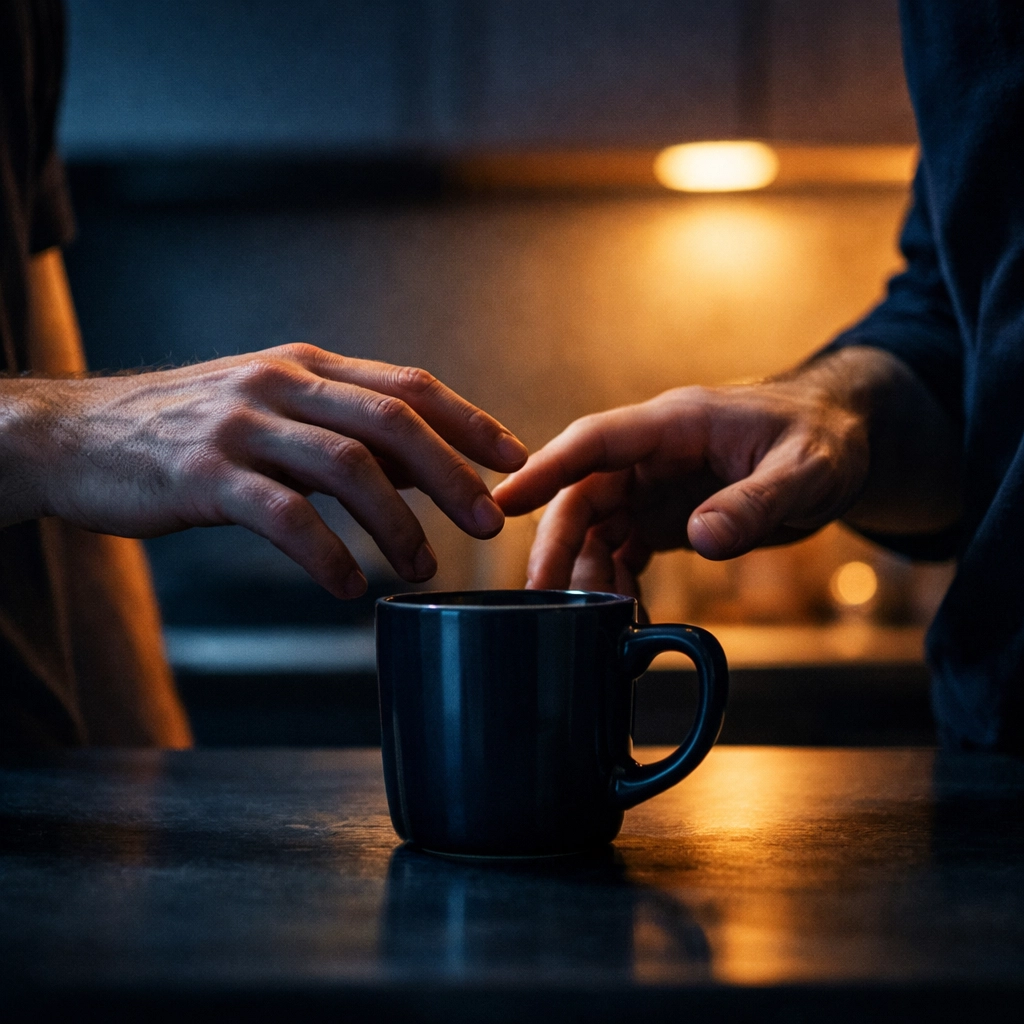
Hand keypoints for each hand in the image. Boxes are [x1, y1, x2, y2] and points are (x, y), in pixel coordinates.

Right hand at [1, 344, 526, 597]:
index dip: (469, 422)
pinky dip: (326, 556)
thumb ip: (339, 431)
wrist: (79, 436)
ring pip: (347, 468)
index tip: (516, 460)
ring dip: (397, 525)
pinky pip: (284, 517)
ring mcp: (242, 425)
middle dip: (452, 476)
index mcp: (307, 368)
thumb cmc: (187, 430)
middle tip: (490, 525)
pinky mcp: (205, 474)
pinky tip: (347, 588)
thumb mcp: (271, 411)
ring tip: (423, 569)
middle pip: (393, 423)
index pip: (409, 386)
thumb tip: (420, 469)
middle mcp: (282, 385)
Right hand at [493, 360, 873, 594]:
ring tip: (593, 615)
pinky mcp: (666, 514)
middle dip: (558, 542)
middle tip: (541, 593)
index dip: (546, 470)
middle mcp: (655, 453)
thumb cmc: (827, 437)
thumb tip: (702, 540)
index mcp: (676, 424)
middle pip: (584, 492)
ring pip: (596, 525)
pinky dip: (615, 579)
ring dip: (586, 568)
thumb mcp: (807, 469)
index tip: (505, 502)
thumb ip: (755, 502)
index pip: (595, 442)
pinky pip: (623, 546)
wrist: (843, 442)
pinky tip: (620, 610)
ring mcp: (657, 485)